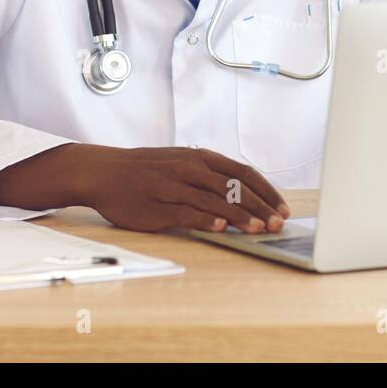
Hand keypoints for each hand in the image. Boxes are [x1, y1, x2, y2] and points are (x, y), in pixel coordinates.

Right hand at [75, 145, 290, 233]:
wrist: (104, 171)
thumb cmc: (147, 171)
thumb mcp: (182, 163)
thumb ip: (210, 177)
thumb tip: (245, 195)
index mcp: (200, 157)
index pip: (243, 173)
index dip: (266, 191)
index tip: (282, 208)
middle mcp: (190, 168)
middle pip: (234, 187)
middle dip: (260, 206)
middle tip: (278, 224)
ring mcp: (174, 186)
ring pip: (213, 199)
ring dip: (239, 216)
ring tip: (258, 230)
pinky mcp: (157, 205)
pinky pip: (185, 212)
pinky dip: (205, 219)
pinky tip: (221, 227)